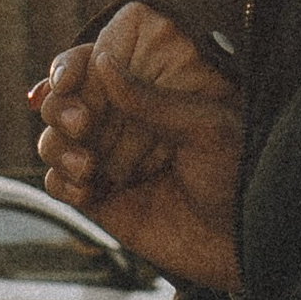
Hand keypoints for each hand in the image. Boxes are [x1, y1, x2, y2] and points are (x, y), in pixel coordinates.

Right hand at [31, 4, 241, 291]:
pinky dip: (61, 182)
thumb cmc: (236, 176)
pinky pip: (59, 184)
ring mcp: (109, 162)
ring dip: (58, 147)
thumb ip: (148, 98)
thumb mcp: (201, 127)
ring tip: (87, 165)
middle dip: (61, 109)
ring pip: (54, 142)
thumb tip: (102, 58)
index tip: (67, 79)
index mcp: (149, 96)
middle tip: (82, 124)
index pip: (93, 68)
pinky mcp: (101, 202)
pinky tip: (87, 190)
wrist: (245, 241)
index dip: (70, 68)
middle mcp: (123, 124)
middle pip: (64, 103)